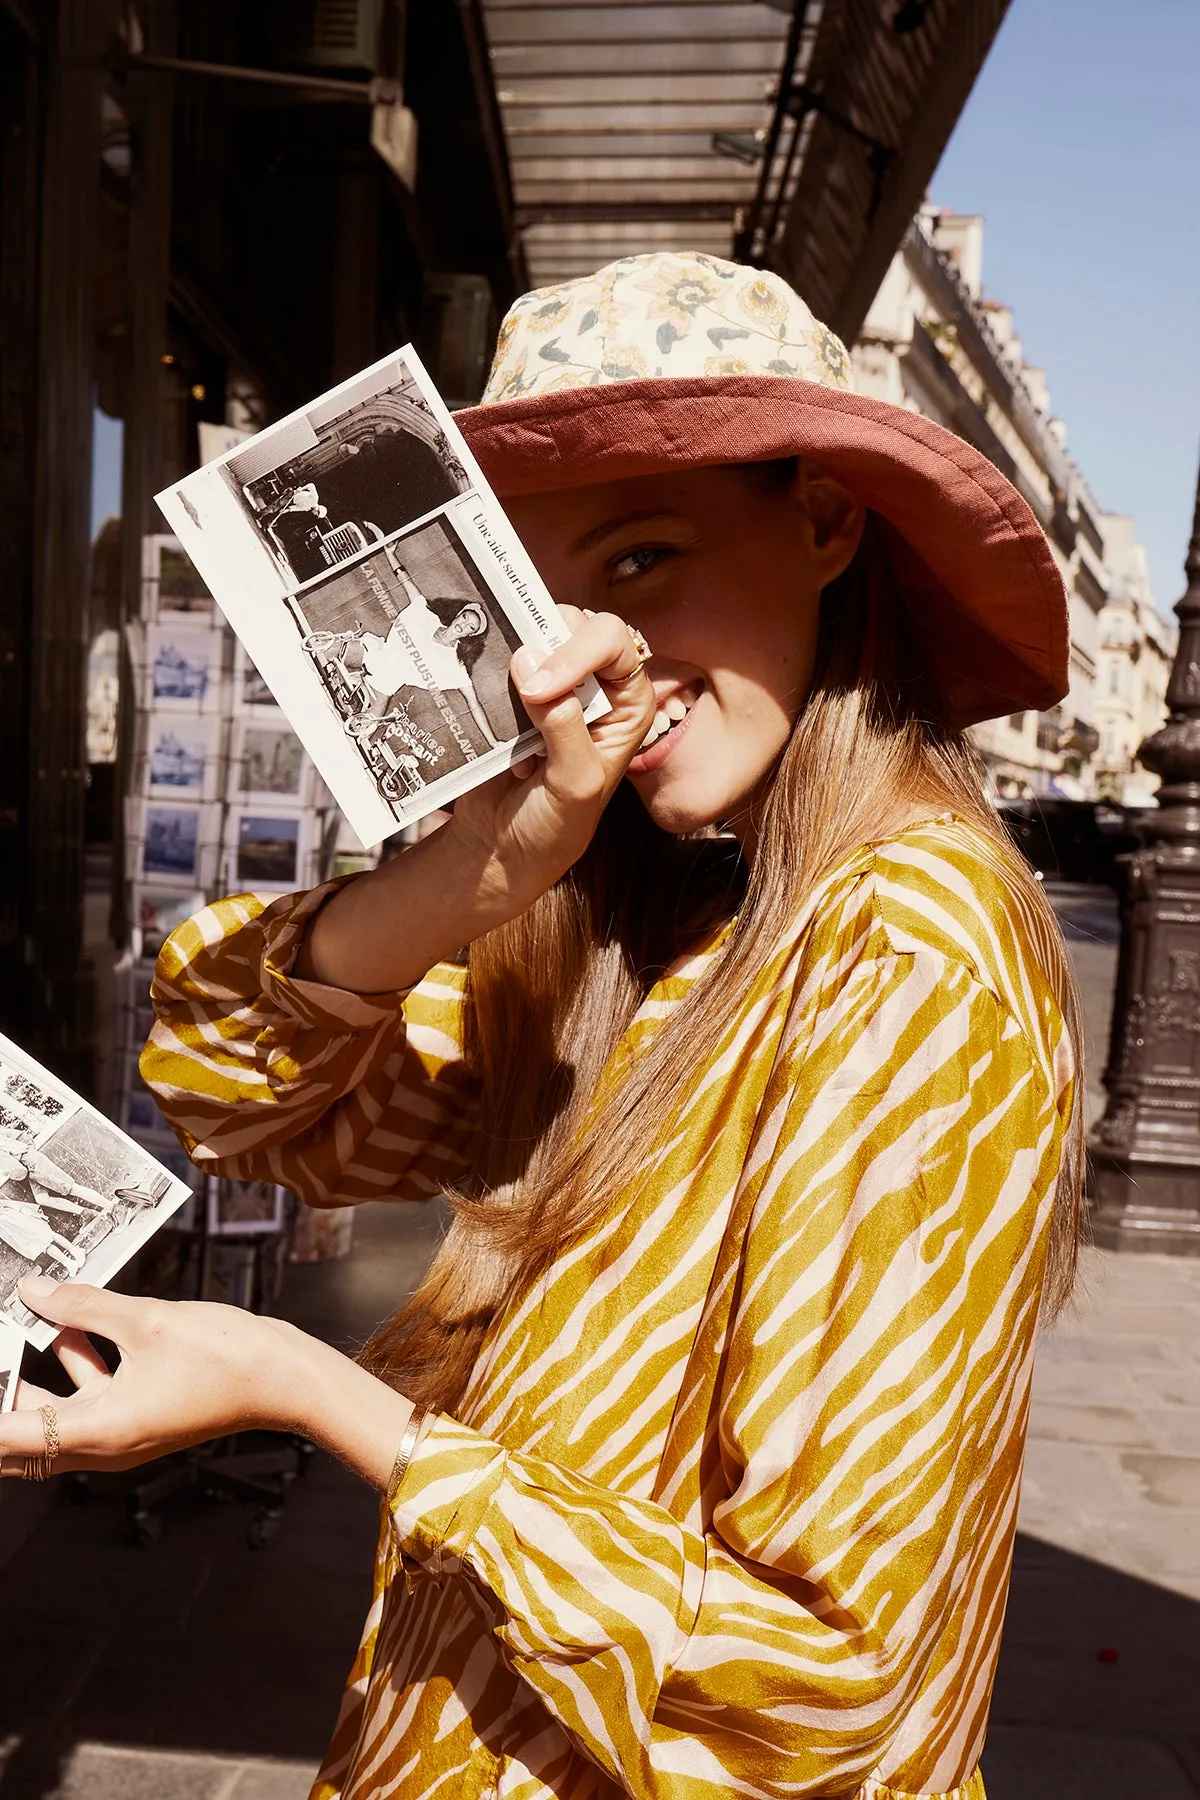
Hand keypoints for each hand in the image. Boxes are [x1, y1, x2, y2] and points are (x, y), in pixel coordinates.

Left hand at [0, 1277, 313, 1474]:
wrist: (282, 1377)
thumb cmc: (226, 1358)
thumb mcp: (147, 1319)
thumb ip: (84, 1305)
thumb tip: (35, 1291)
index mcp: (103, 1431)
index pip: (11, 1438)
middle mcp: (106, 1445)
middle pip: (23, 1438)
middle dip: (2, 1396)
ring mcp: (121, 1434)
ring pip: (52, 1414)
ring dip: (33, 1374)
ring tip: (24, 1321)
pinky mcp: (135, 1417)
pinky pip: (86, 1397)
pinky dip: (72, 1364)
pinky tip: (72, 1321)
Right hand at [299, 607, 654, 992]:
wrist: (502, 847)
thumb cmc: (554, 825)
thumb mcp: (574, 784)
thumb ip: (563, 726)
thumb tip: (530, 663)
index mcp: (629, 704)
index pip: (614, 645)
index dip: (577, 652)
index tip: (538, 688)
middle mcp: (597, 685)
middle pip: (576, 625)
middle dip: (545, 646)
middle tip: (519, 686)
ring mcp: (552, 682)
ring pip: (536, 631)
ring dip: (514, 650)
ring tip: (504, 696)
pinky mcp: (511, 688)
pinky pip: (501, 653)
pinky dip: (489, 661)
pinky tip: (484, 692)